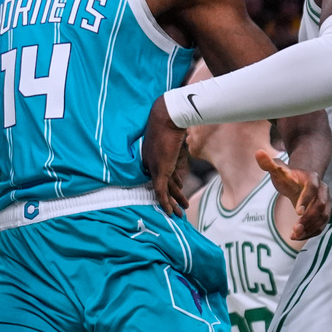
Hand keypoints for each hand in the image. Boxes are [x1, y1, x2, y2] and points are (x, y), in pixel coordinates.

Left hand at [142, 96, 188, 215]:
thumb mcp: (174, 137)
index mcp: (150, 155)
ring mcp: (154, 168)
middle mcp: (149, 163)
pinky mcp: (159, 171)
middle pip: (161, 184)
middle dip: (170, 198)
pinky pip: (161, 191)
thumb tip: (182, 145)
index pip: (159, 174)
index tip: (179, 189)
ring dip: (172, 203)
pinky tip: (170, 212)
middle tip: (176, 209)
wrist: (168, 118)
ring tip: (180, 214)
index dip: (170, 184)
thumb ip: (175, 145)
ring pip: (163, 191)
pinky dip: (165, 202)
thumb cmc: (171, 123)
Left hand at [255, 149, 331, 239]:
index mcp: (311, 179)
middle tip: (295, 229)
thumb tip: (258, 152)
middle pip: (320, 205)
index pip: (312, 188)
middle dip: (309, 218)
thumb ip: (268, 163)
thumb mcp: (277, 169)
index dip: (306, 199)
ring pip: (323, 216)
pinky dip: (312, 232)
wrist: (301, 181)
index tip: (296, 212)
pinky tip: (298, 237)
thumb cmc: (287, 176)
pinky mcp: (323, 212)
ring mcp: (325, 202)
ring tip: (294, 235)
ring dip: (311, 227)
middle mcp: (322, 191)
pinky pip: (322, 224)